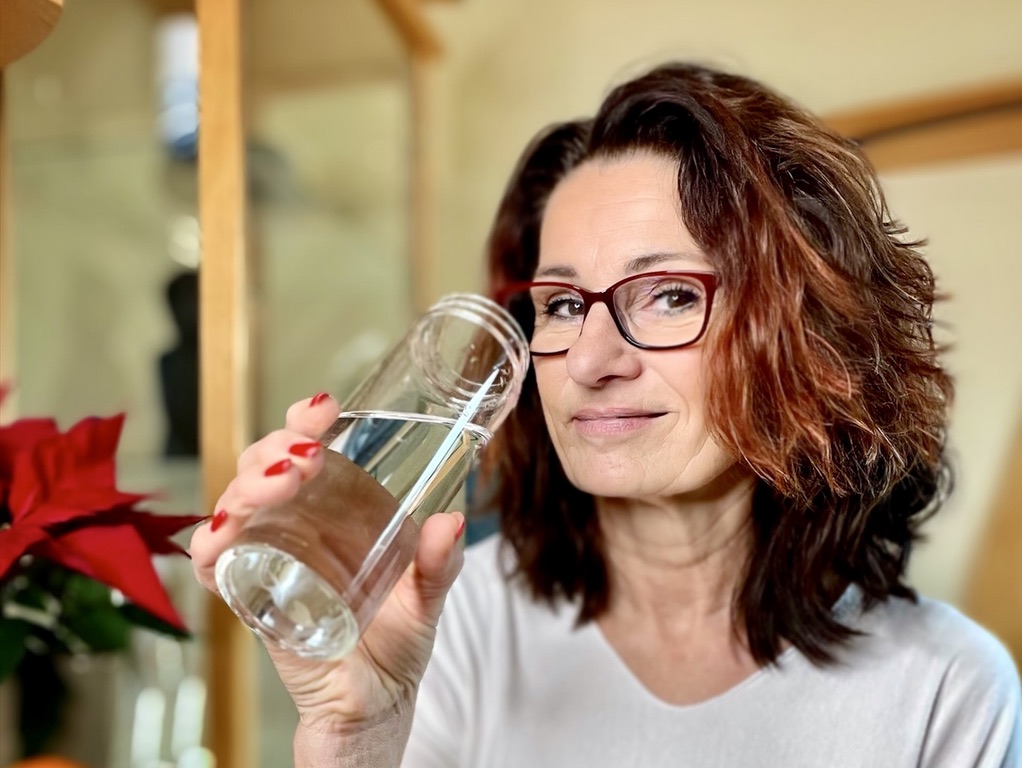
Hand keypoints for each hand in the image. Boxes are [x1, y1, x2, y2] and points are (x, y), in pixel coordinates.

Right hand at [189, 393, 465, 738]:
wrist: (375, 703)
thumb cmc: (397, 640)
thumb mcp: (428, 596)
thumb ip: (439, 563)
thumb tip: (451, 521)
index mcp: (337, 507)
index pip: (308, 446)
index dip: (305, 420)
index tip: (324, 409)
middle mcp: (297, 523)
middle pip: (263, 466)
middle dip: (274, 449)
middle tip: (303, 459)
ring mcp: (269, 556)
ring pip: (235, 504)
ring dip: (247, 486)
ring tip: (280, 484)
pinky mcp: (250, 597)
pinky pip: (214, 567)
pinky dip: (210, 548)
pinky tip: (222, 536)